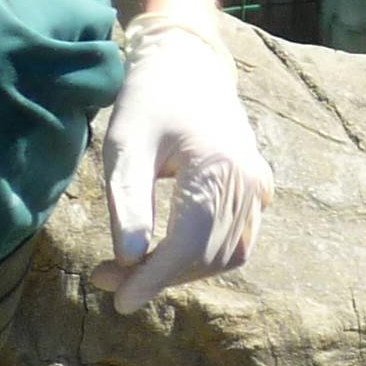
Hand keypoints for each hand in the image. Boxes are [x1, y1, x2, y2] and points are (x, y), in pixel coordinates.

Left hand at [93, 13, 271, 311]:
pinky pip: (235, 241)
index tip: (120, 301)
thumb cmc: (148, 98)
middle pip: (207, 255)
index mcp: (219, 166)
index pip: (190, 242)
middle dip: (158, 276)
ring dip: (179, 272)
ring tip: (129, 269)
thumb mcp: (124, 144)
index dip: (154, 278)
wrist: (187, 63)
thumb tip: (131, 262)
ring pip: (225, 255)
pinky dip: (200, 257)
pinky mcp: (257, 191)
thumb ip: (128, 203)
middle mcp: (250, 180)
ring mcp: (259, 187)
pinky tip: (162, 253)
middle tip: (105, 278)